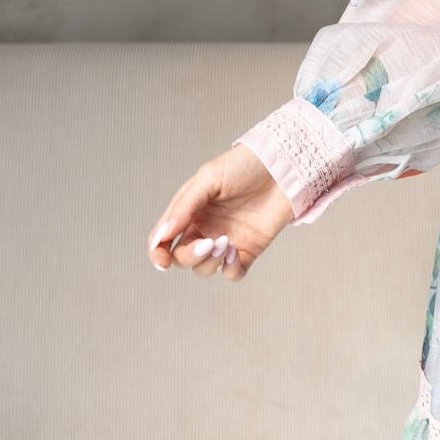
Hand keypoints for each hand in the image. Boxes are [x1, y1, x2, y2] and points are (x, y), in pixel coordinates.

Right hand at [146, 144, 294, 281]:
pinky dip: (230, 270)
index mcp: (189, 212)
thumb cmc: (243, 166)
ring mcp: (225, 242)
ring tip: (226, 242)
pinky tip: (235, 253)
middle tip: (209, 242)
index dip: (158, 254)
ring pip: (204, 269)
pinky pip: (232, 274)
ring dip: (210, 262)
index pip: (163, 240)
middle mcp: (204, 229)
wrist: (282, 167)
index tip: (162, 262)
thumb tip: (162, 234)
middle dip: (190, 256)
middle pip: (183, 258)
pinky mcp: (249, 250)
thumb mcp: (208, 179)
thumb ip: (184, 206)